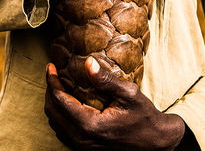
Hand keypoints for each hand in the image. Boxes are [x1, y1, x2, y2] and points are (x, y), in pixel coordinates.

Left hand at [45, 57, 185, 150]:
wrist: (154, 142)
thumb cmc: (144, 117)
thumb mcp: (129, 94)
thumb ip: (106, 80)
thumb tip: (88, 62)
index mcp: (91, 125)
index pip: (60, 101)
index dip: (52, 81)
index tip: (51, 67)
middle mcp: (82, 139)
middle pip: (52, 113)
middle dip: (50, 91)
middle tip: (53, 74)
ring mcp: (82, 147)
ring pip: (55, 124)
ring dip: (53, 104)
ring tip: (58, 85)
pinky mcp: (85, 149)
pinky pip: (62, 132)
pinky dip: (59, 116)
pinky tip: (67, 103)